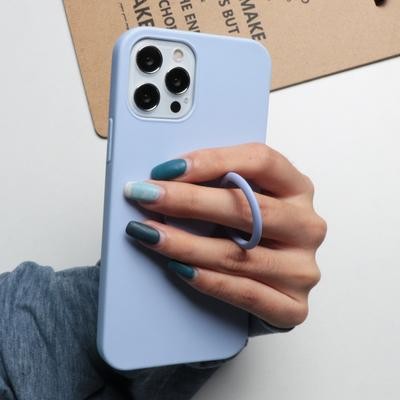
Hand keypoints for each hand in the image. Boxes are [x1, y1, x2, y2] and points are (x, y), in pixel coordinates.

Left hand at [124, 143, 326, 328]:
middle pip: (246, 208)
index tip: (168, 169)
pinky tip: (177, 267)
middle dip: (188, 200)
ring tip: (148, 232)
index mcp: (297, 189)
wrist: (268, 285)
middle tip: (147, 196)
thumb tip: (167, 176)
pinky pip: (244, 292)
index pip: (260, 162)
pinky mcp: (293, 306)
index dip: (213, 161)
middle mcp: (306, 226)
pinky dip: (206, 280)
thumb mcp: (244, 200)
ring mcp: (302, 268)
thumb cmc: (251, 235)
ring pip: (238, 254)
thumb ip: (220, 184)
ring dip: (185, 243)